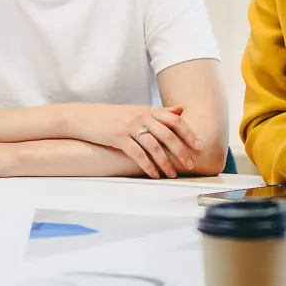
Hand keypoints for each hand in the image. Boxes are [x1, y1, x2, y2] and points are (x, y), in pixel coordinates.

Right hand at [63, 104, 201, 178]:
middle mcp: (141, 117)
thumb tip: (180, 111)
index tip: (199, 146)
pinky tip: (153, 174)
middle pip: (167, 135)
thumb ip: (159, 112)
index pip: (174, 120)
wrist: (86, 116)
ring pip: (154, 146)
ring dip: (165, 163)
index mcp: (148, 110)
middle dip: (181, 151)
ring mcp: (130, 127)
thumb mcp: (138, 110)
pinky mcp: (118, 138)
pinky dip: (147, 165)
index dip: (189, 133)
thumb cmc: (114, 116)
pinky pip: (137, 153)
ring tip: (172, 174)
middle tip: (189, 165)